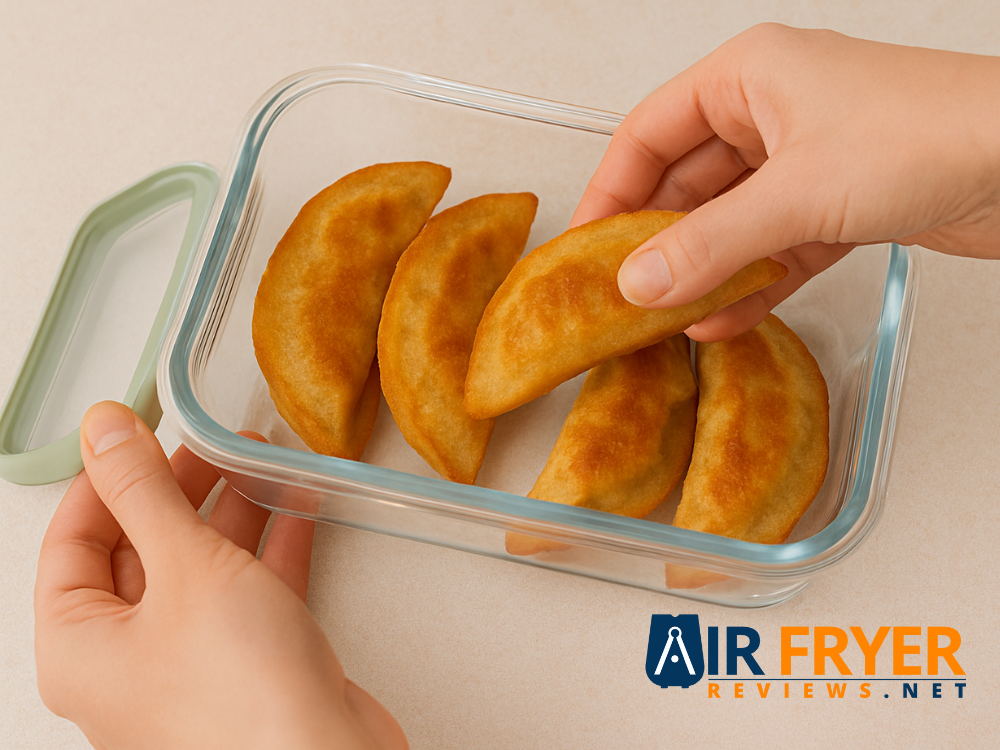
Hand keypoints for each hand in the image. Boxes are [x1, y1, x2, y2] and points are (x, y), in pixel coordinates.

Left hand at [34, 401, 407, 749]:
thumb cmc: (242, 696)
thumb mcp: (184, 566)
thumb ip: (143, 491)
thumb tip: (104, 430)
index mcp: (80, 647)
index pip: (71, 542)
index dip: (104, 480)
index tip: (136, 432)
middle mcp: (129, 662)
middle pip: (139, 552)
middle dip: (177, 490)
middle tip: (206, 443)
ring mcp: (192, 665)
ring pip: (199, 569)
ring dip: (230, 512)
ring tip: (255, 459)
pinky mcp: (250, 665)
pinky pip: (249, 590)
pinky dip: (270, 546)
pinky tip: (294, 506)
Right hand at [573, 24, 999, 339]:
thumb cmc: (934, 132)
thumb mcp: (797, 193)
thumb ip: (709, 244)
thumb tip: (638, 282)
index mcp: (749, 77)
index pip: (648, 134)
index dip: (609, 191)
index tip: (584, 246)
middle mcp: (772, 115)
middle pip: (686, 184)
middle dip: (656, 242)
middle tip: (622, 293)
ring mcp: (807, 162)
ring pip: (729, 223)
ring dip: (701, 272)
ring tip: (666, 317)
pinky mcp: (839, 206)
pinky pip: (773, 249)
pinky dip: (748, 284)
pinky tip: (721, 321)